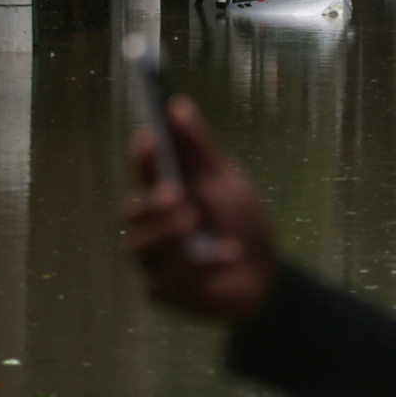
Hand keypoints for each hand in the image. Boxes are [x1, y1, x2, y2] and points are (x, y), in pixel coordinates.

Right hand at [126, 97, 279, 322]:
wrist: (264, 275)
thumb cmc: (239, 223)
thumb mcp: (225, 182)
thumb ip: (199, 149)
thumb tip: (177, 105)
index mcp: (162, 194)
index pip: (144, 173)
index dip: (143, 156)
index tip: (149, 137)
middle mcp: (149, 226)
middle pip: (132, 213)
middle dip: (150, 203)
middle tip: (174, 194)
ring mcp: (152, 261)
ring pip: (143, 246)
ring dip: (168, 233)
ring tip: (193, 220)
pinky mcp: (162, 291)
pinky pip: (169, 278)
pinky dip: (202, 264)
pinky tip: (229, 253)